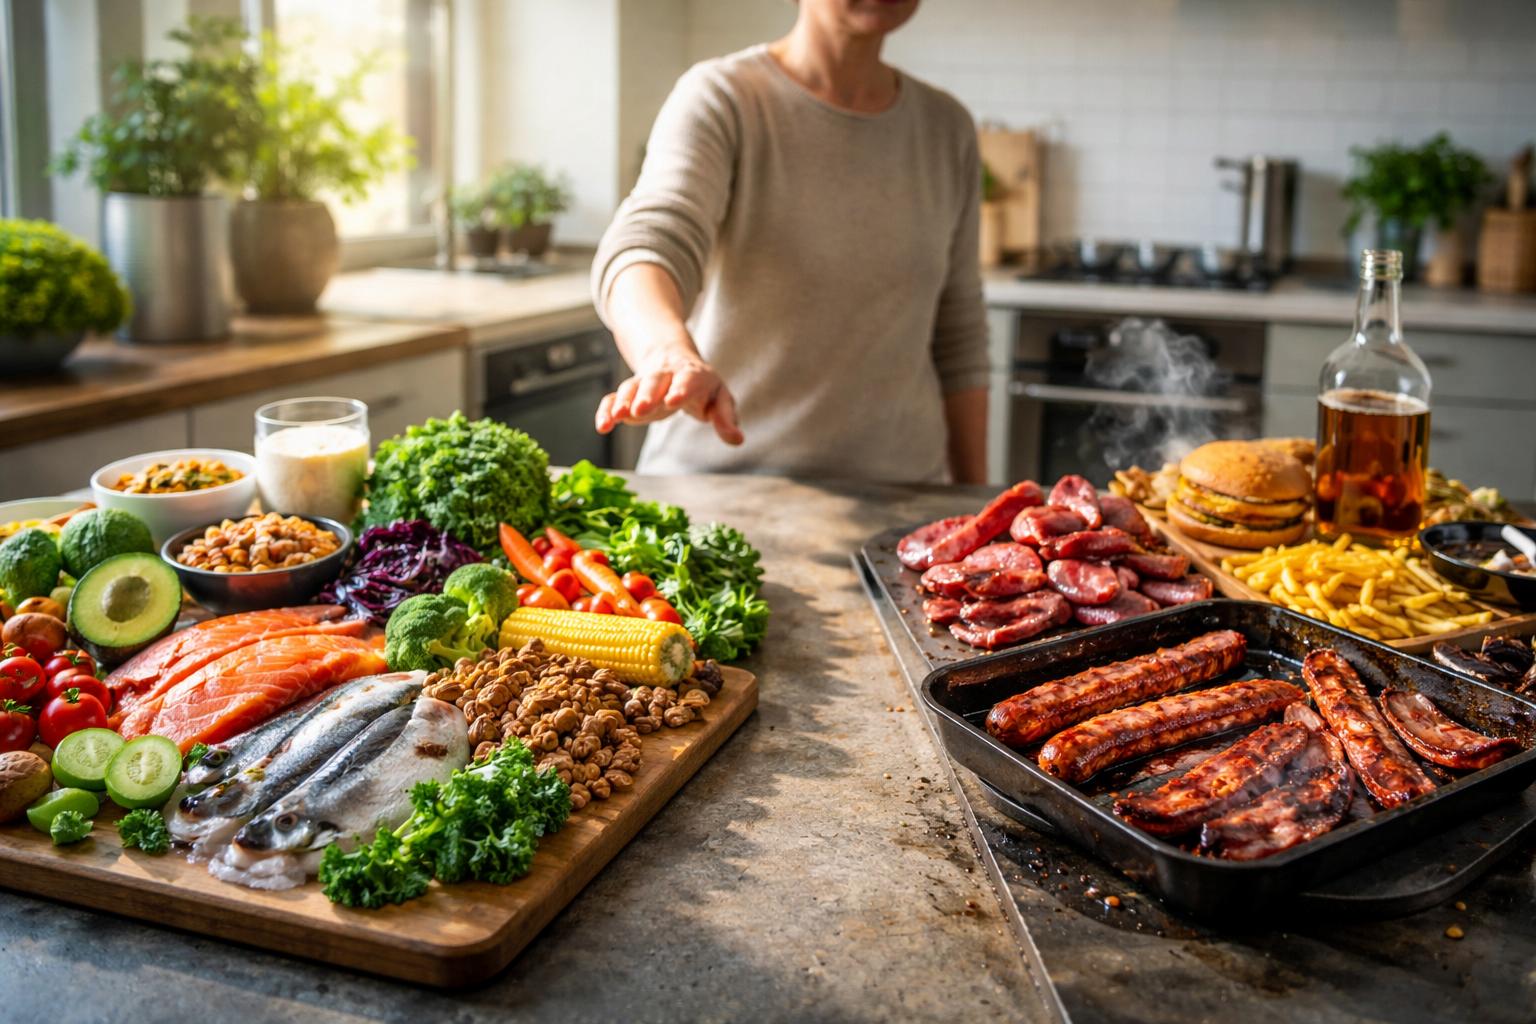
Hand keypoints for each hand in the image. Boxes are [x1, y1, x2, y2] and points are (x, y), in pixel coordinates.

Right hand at [594, 355, 743, 445]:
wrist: (674, 360)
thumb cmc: (702, 386)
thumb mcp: (720, 399)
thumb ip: (726, 418)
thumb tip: (737, 440)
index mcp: (693, 376)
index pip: (687, 380)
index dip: (680, 389)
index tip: (673, 401)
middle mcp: (665, 376)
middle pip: (654, 382)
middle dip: (646, 395)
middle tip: (639, 411)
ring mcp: (644, 383)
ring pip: (631, 388)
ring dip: (623, 402)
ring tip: (616, 417)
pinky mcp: (629, 395)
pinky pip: (614, 399)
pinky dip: (606, 410)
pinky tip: (603, 426)